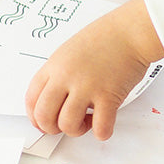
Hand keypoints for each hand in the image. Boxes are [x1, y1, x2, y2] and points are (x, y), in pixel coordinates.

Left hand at [25, 0, 163, 139]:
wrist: (132, 30)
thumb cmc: (106, 37)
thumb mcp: (70, 50)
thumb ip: (60, 73)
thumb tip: (55, 98)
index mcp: (55, 65)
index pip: (31, 99)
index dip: (35, 117)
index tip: (44, 122)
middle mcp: (67, 77)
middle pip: (45, 116)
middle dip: (52, 128)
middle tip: (64, 125)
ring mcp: (87, 87)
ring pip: (68, 125)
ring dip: (76, 130)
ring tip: (88, 121)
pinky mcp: (109, 96)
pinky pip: (100, 127)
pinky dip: (102, 132)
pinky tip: (105, 124)